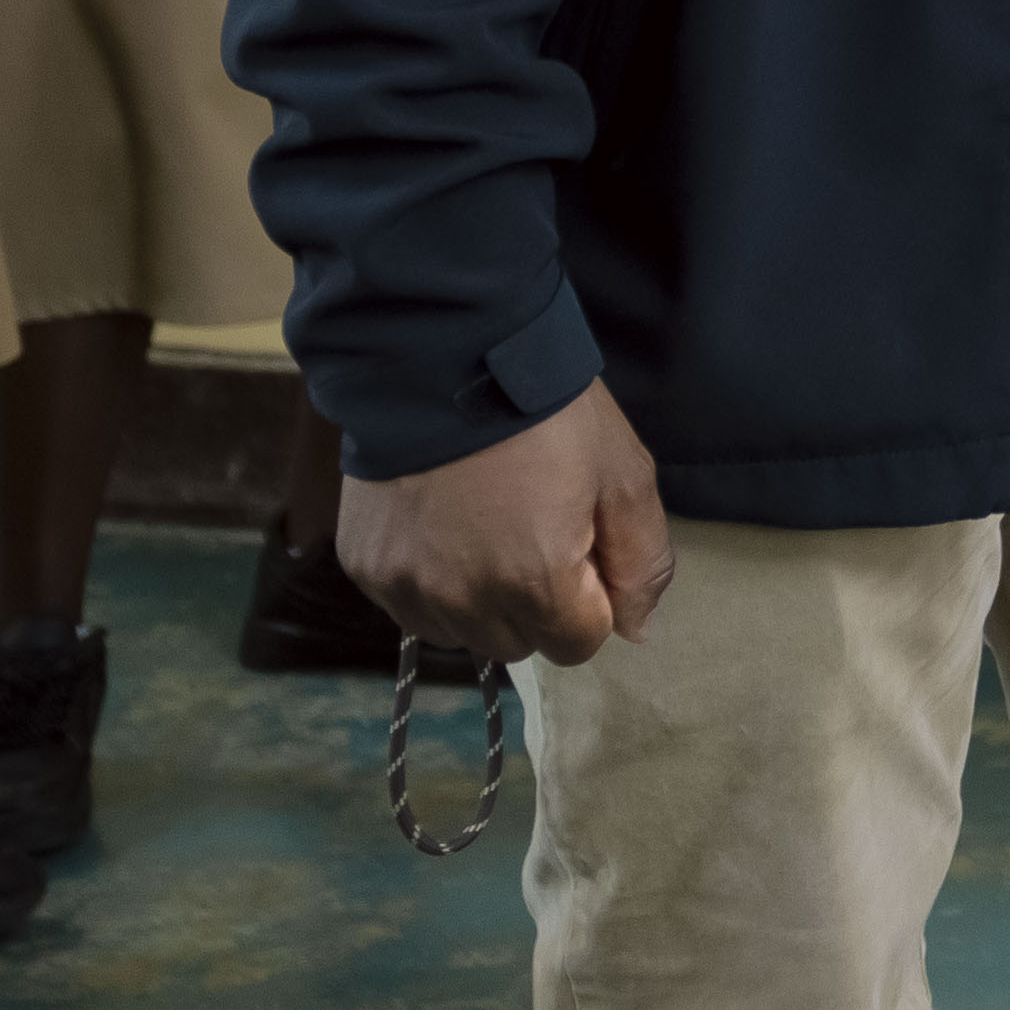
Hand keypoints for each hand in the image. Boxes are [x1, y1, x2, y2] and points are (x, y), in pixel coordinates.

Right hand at [339, 381, 670, 669]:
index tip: (581, 545)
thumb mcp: (623, 475)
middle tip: (536, 529)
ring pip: (461, 634)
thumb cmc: (546, 415)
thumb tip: (635, 629)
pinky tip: (445, 527)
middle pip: (518, 645)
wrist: (445, 363)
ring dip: (482, 601)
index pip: (577, 646)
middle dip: (538, 603)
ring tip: (488, 527)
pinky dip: (434, 583)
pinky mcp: (367, 570)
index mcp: (534, 581)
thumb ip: (642, 562)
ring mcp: (406, 589)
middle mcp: (462, 600)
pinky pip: (412, 608)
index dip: (591, 599)